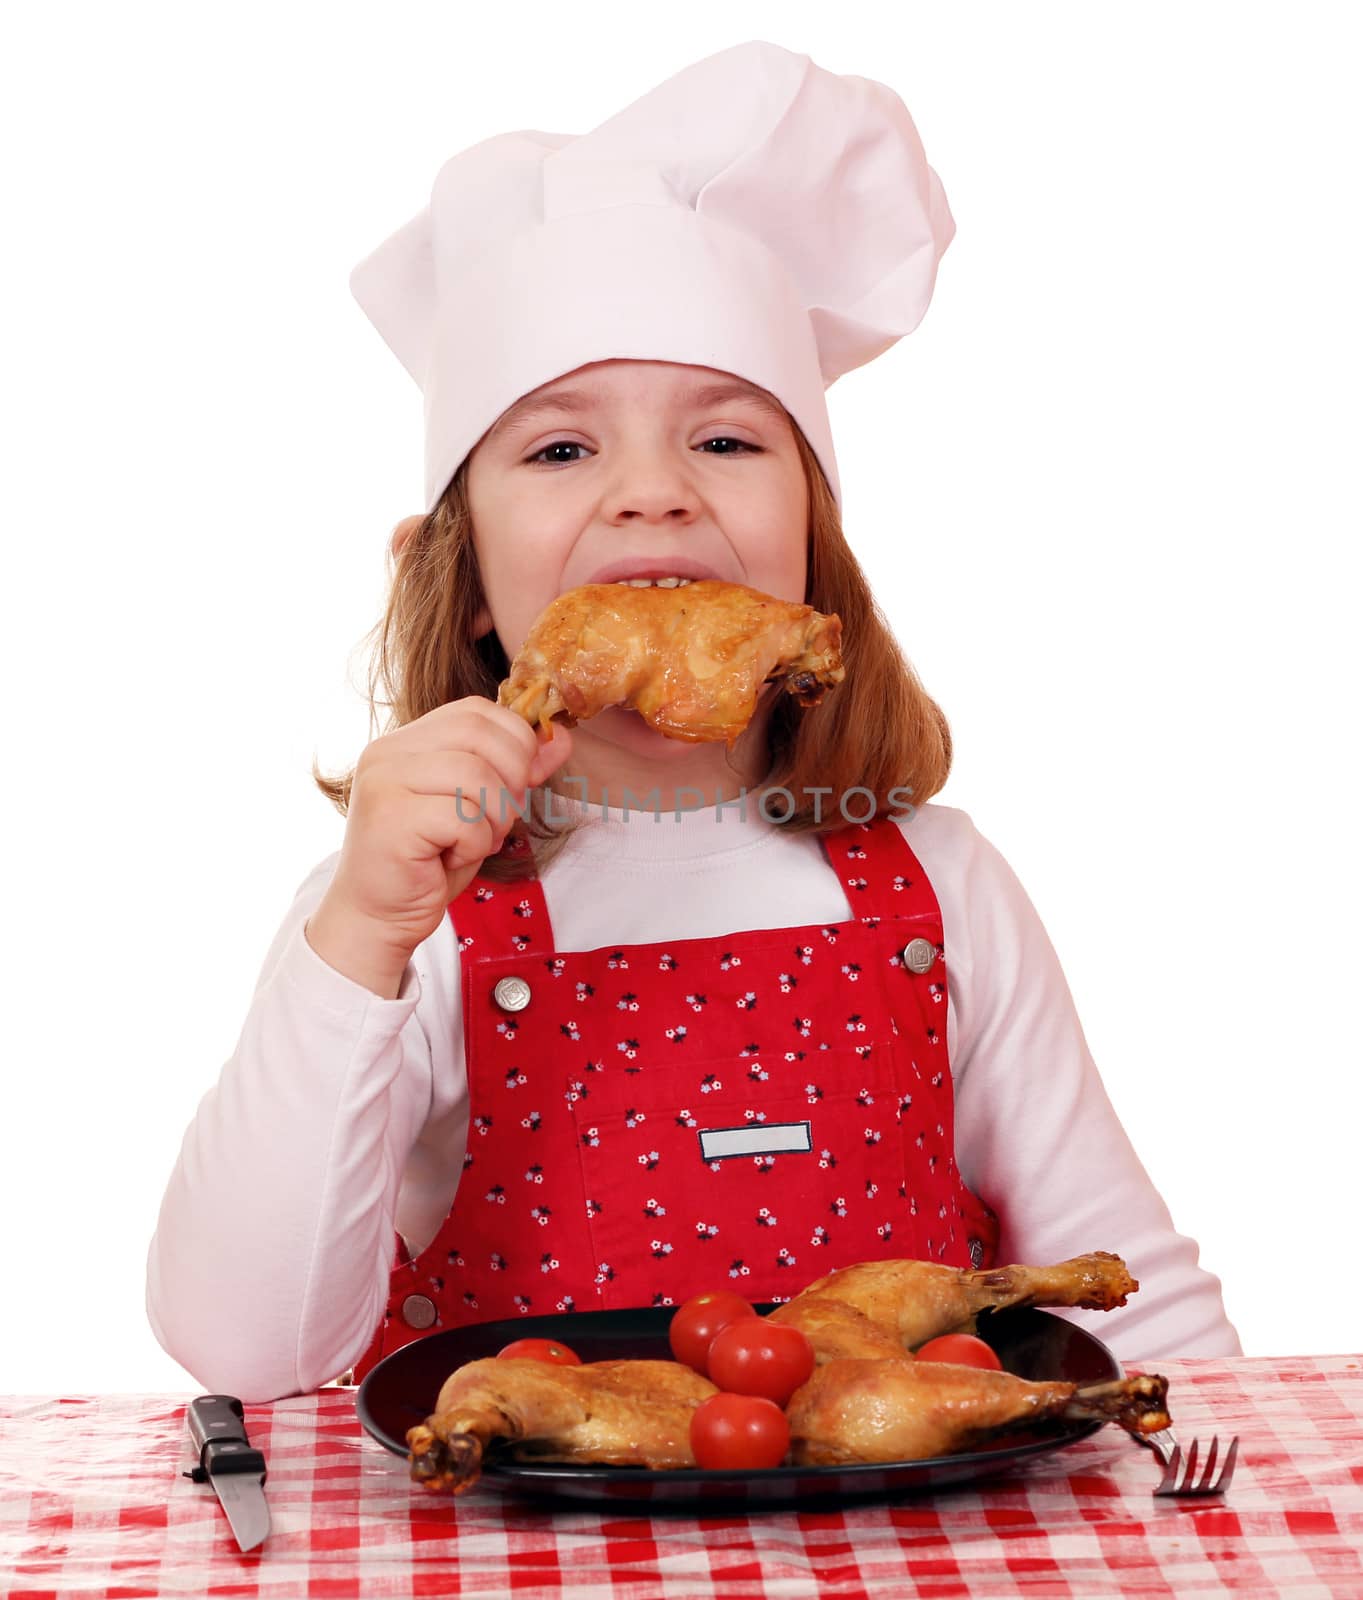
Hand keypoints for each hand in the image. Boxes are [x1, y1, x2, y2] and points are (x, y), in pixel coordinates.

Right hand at [308, 697, 572, 986]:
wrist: (377, 917)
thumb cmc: (427, 862)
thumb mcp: (479, 809)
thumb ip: (515, 770)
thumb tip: (561, 737)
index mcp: (405, 741)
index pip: (476, 711)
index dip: (514, 742)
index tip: (520, 785)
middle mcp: (387, 752)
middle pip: (479, 735)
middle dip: (511, 780)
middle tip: (499, 821)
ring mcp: (383, 782)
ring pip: (475, 776)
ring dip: (494, 819)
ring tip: (473, 842)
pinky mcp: (389, 818)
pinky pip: (462, 819)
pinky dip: (474, 845)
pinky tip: (450, 859)